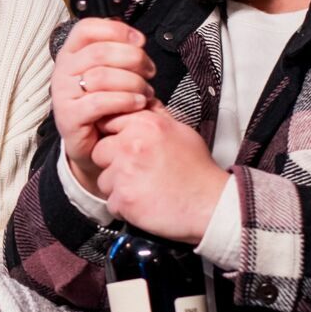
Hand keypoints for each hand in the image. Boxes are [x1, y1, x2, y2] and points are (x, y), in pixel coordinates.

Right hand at [51, 19, 156, 194]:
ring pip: (101, 75)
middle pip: (100, 51)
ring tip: (146, 92)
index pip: (87, 28)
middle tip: (150, 71)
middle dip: (133, 59)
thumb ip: (118, 54)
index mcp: (71, 53)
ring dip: (132, 82)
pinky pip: (100, 102)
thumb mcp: (110, 74)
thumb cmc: (105, 105)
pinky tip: (138, 104)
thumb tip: (137, 40)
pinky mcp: (69, 117)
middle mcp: (63, 70)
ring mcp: (63, 93)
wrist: (92, 144)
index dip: (116, 30)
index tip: (139, 42)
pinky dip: (124, 101)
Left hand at [93, 108, 228, 243]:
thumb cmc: (197, 170)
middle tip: (137, 172)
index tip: (126, 149)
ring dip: (118, 187)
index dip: (115, 138)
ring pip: (103, 179)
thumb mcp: (180, 131)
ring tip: (144, 188)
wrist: (211, 205)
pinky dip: (124, 206)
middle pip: (99, 152)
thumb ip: (155, 117)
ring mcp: (126, 172)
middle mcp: (132, 144)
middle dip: (113, 163)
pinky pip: (110, 202)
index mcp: (146, 124)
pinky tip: (144, 203)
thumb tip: (140, 105)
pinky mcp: (124, 198)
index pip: (108, 122)